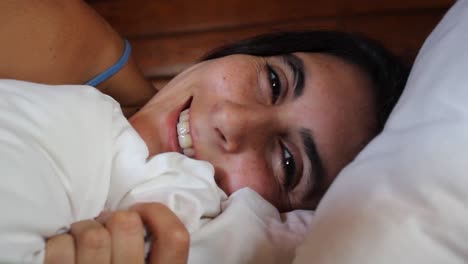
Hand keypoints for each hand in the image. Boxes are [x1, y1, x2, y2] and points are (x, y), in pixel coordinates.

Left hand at [45, 203, 188, 263]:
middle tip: (105, 230)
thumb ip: (148, 253)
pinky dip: (59, 246)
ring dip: (82, 230)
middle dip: (111, 219)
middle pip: (126, 223)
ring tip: (81, 243)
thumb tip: (131, 216)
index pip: (175, 237)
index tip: (139, 213)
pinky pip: (61, 247)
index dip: (156, 213)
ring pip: (92, 234)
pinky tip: (65, 257)